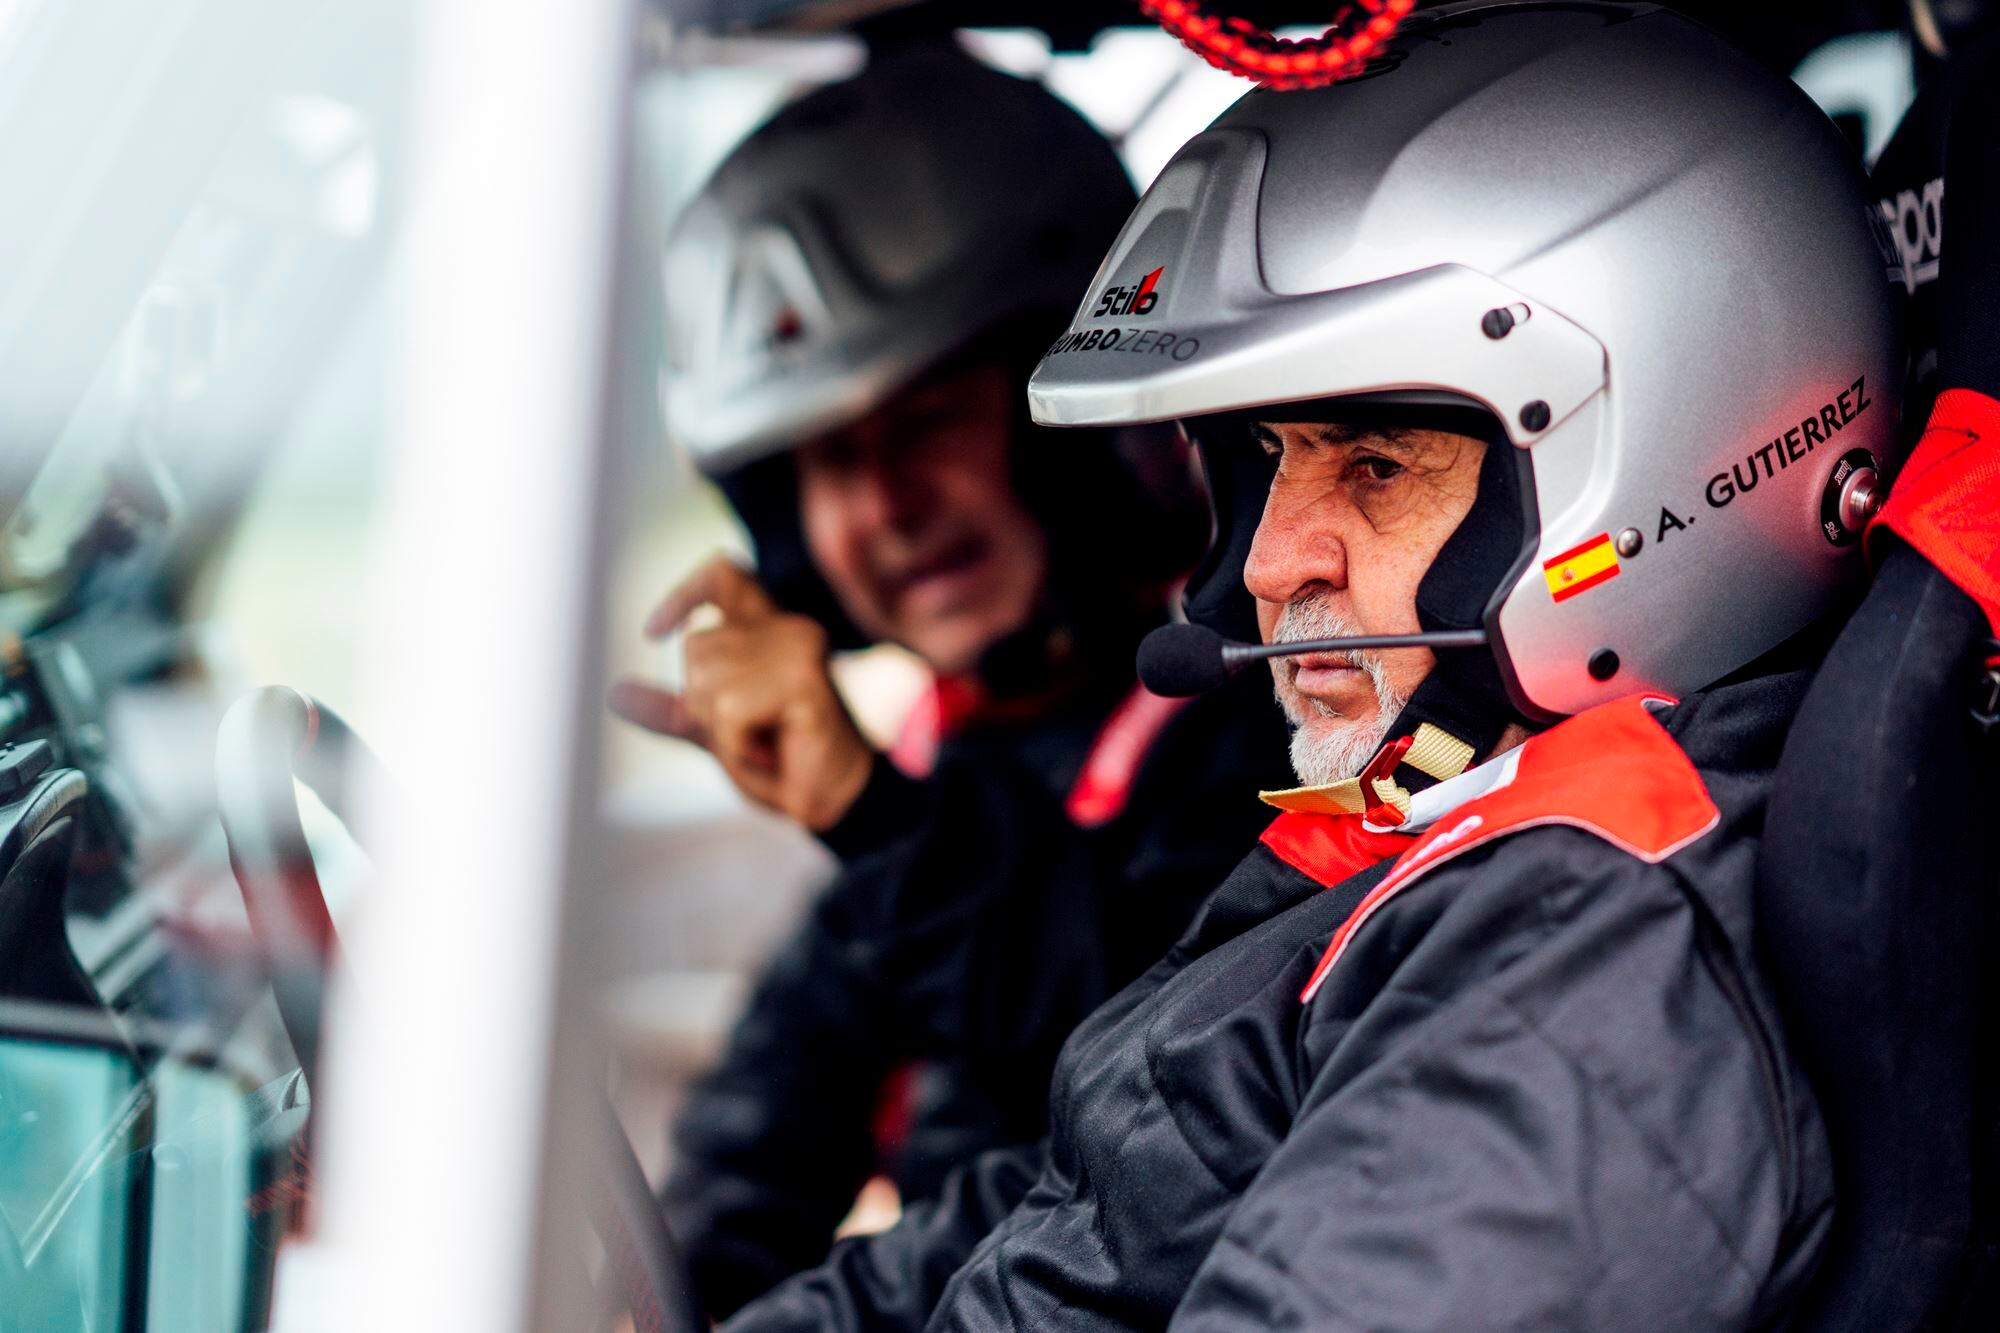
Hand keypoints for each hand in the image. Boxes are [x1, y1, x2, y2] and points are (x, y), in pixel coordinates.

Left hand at [610, 555, 875, 831]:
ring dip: (723, 730)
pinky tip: (772, 752)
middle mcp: (787, 627)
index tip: (652, 632)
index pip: (725, 577)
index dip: (684, 592)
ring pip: (706, 680)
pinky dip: (736, 743)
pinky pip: (729, 709)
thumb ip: (674, 710)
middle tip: (752, 732)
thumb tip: (616, 693)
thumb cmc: (787, 762)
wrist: (833, 799)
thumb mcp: (718, 732)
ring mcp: (798, 647)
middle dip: (704, 704)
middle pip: (695, 647)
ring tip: (765, 743)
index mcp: (769, 629)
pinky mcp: (802, 679)